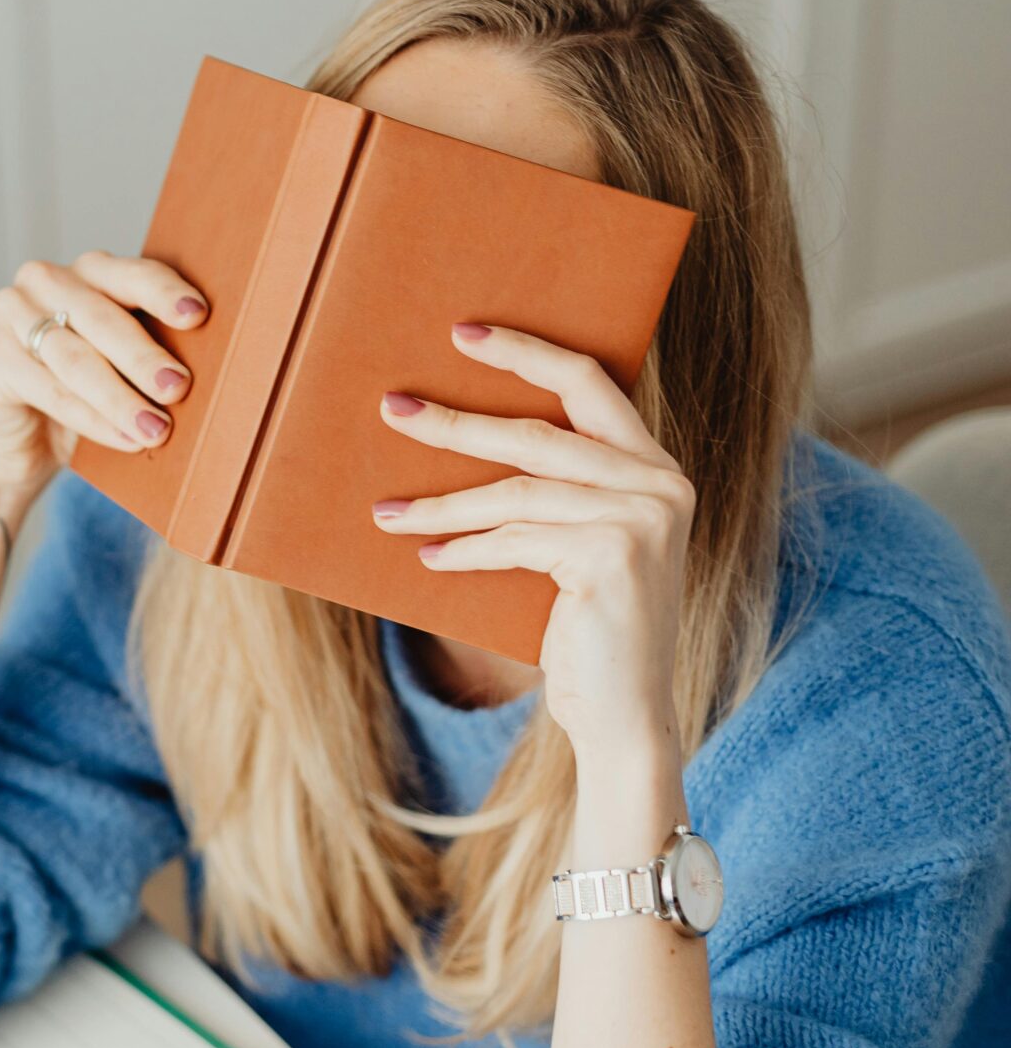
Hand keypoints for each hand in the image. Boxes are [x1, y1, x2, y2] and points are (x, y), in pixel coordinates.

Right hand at [0, 252, 208, 514]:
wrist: (16, 445)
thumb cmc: (82, 400)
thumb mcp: (121, 370)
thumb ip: (149, 355)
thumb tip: (211, 370)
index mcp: (88, 271)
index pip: (132, 274)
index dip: (164, 294)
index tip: (197, 317)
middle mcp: (44, 280)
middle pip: (101, 317)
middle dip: (143, 357)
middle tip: (179, 388)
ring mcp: (10, 313)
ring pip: (75, 357)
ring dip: (119, 397)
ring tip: (155, 429)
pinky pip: (48, 388)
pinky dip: (89, 418)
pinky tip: (122, 438)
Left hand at [370, 323, 692, 764]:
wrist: (624, 714)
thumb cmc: (585, 630)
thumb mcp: (571, 548)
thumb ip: (544, 495)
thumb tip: (450, 438)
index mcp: (654, 468)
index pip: (590, 383)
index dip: (526, 352)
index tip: (463, 332)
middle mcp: (660, 484)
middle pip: (539, 432)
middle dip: (458, 421)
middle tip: (393, 408)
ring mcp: (643, 519)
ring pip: (515, 492)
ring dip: (442, 502)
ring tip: (386, 511)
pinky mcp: (613, 557)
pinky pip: (514, 540)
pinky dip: (465, 550)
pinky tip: (427, 557)